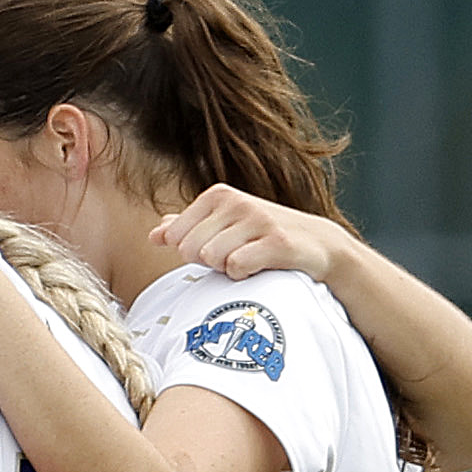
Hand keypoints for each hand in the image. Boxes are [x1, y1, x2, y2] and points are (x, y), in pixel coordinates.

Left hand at [152, 184, 345, 285]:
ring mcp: (257, 220)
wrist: (317, 244)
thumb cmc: (261, 237)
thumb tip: (155, 234)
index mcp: (217, 195)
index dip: (194, 253)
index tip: (219, 248)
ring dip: (228, 269)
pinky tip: (259, 268)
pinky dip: (244, 275)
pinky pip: (236, 266)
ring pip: (212, 258)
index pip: (176, 238)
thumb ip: (187, 229)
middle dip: (209, 262)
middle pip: (190, 250)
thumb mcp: (223, 227)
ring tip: (249, 260)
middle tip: (236, 256)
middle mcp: (235, 202)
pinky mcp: (276, 242)